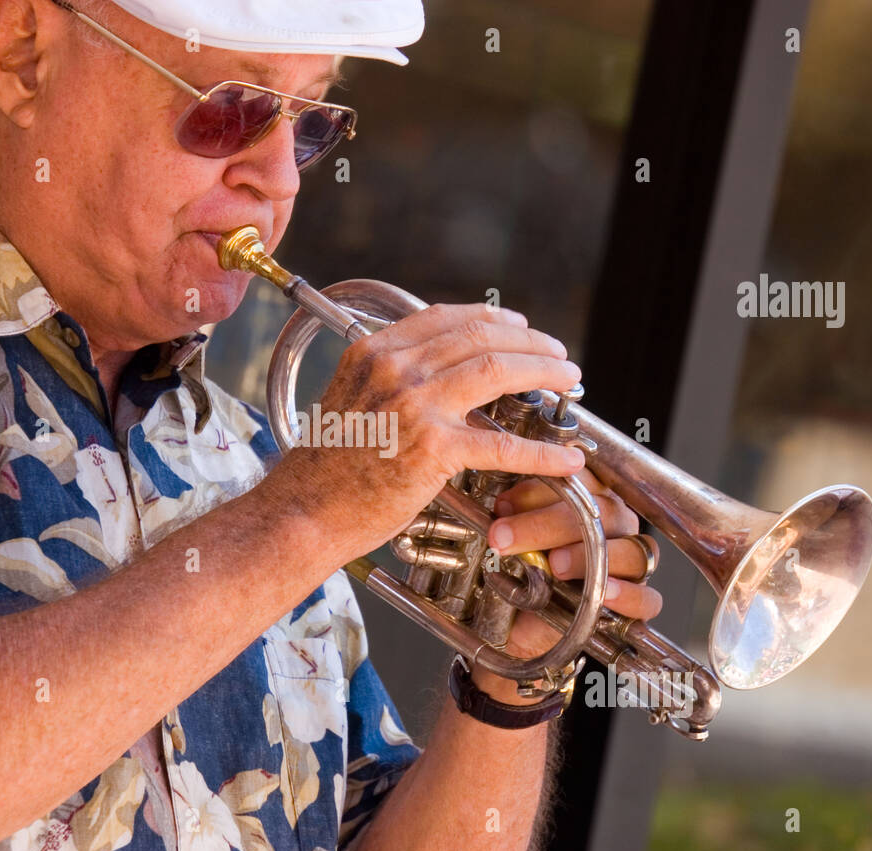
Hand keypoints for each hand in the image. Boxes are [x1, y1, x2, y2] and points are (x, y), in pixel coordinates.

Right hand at [271, 303, 584, 557]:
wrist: (302, 512)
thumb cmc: (324, 468)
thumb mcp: (349, 401)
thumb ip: (388, 380)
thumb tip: (434, 376)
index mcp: (372, 352)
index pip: (445, 318)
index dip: (492, 318)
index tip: (519, 326)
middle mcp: (394, 369)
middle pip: (480, 337)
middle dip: (530, 342)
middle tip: (557, 355)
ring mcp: (415, 407)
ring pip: (498, 372)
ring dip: (543, 373)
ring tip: (569, 382)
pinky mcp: (433, 450)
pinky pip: (503, 446)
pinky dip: (543, 452)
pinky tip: (567, 457)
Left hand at [467, 469, 663, 703]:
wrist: (514, 624)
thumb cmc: (516, 573)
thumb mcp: (509, 537)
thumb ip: (512, 514)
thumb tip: (503, 503)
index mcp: (590, 498)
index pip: (585, 478)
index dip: (547, 486)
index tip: (504, 503)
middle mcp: (616, 526)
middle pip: (603, 512)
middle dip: (548, 523)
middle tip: (505, 536)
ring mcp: (630, 562)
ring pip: (630, 550)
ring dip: (588, 556)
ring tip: (554, 565)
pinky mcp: (636, 602)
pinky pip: (647, 598)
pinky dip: (628, 595)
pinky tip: (603, 592)